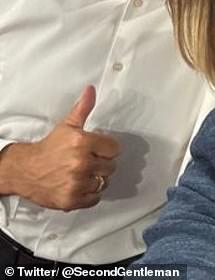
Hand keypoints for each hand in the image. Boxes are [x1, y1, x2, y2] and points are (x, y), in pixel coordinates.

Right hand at [0, 86, 119, 210]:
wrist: (24, 170)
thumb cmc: (48, 148)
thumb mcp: (67, 125)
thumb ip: (83, 108)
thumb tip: (91, 90)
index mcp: (83, 143)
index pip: (114, 148)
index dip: (107, 148)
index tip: (98, 148)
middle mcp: (81, 163)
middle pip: (111, 166)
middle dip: (102, 163)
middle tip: (88, 161)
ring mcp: (76, 183)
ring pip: (104, 182)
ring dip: (96, 179)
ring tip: (83, 173)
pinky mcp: (71, 200)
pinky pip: (95, 198)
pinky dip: (90, 194)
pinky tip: (79, 184)